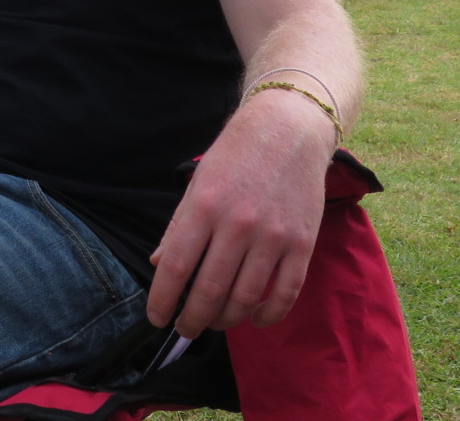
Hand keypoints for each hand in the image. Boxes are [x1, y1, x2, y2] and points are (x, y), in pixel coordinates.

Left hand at [145, 88, 334, 337]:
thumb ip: (178, 226)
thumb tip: (158, 265)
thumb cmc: (235, 155)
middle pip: (209, 291)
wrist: (288, 129)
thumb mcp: (197, 183)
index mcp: (204, 206)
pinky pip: (285, 293)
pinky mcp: (303, 243)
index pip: (176, 267)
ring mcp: (274, 236)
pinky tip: (254, 319)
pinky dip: (268, 315)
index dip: (163, 300)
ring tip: (214, 323)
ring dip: (225, 321)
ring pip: (245, 298)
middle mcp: (238, 224)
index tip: (156, 318)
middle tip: (185, 330)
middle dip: (192, 320)